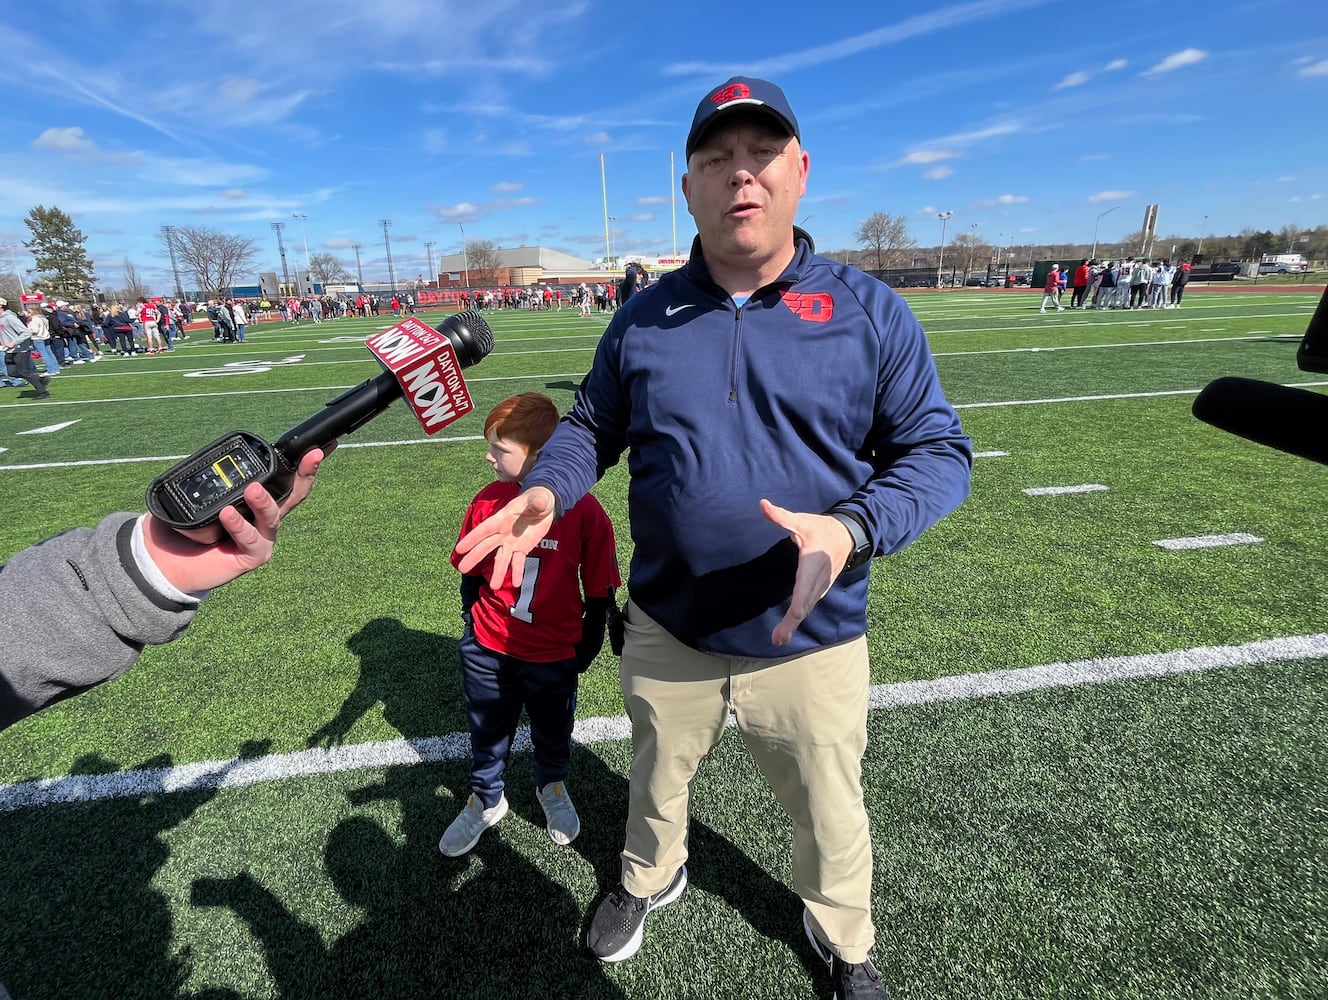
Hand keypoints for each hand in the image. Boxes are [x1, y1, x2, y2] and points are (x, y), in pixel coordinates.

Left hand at [142, 445, 333, 592]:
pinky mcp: (253, 556)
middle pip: (294, 494)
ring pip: (272, 515)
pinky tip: (227, 514)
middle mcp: (265, 517)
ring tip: (252, 490)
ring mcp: (262, 537)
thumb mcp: (199, 496)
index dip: (303, 462)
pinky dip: (238, 525)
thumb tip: (212, 457)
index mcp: (258, 500)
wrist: (169, 562)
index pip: (284, 477)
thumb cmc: (185, 527)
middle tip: (313, 456)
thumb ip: (212, 480)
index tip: (321, 445)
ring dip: (263, 501)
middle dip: (307, 473)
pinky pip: (249, 538)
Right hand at [454, 485, 557, 588]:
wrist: (544, 505)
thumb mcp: (539, 499)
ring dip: (498, 572)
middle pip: (486, 546)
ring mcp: (511, 542)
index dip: (472, 539)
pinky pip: (518, 562)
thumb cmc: (538, 498)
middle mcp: (503, 532)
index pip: (484, 530)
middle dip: (474, 557)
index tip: (459, 549)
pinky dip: (517, 572)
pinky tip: (517, 583)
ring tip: (494, 587)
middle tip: (462, 569)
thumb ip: (537, 503)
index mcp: (502, 518)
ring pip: (501, 558)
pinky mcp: (522, 548)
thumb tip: (538, 504)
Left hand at [760, 499, 855, 646]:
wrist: (848, 536)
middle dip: (792, 622)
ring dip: (793, 624)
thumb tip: (762, 504)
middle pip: (805, 603)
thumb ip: (781, 516)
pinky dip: (799, 618)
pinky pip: (809, 605)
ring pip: (807, 607)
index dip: (801, 601)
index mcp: (813, 562)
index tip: (794, 615)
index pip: (806, 585)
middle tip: (778, 639)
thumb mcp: (802, 521)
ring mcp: (821, 586)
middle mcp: (818, 578)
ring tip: (779, 639)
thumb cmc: (822, 529)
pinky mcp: (819, 589)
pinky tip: (788, 628)